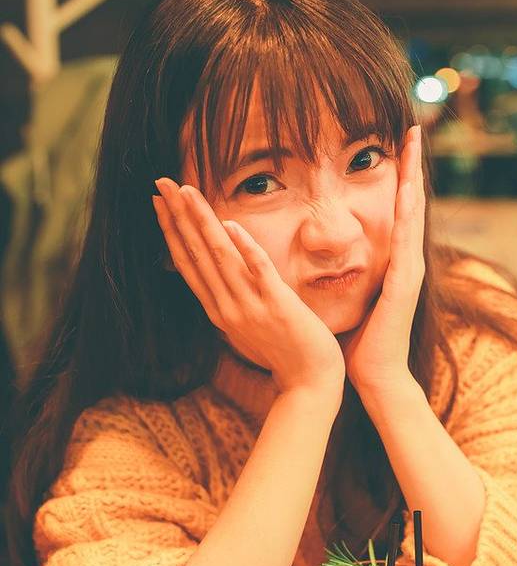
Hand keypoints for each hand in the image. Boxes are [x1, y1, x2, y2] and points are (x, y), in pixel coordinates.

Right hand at [152, 180, 344, 396]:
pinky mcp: (277, 306)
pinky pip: (259, 272)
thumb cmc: (281, 351)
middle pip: (196, 255)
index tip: (158, 201)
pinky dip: (245, 248)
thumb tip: (218, 270)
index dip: (171, 231)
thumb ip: (230, 297)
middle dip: (178, 216)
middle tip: (161, 183)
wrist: (309, 381)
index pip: (187, 264)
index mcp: (217, 310)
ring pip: (220, 258)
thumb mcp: (246, 324)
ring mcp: (250, 307)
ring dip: (202, 223)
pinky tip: (231, 224)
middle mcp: (227, 308)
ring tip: (187, 193)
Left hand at [338, 124, 425, 395]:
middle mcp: (404, 261)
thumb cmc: (358, 343)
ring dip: (414, 177)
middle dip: (411, 165)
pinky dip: (407, 213)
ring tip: (415, 143)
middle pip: (410, 203)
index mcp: (390, 263)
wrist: (374, 378)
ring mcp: (408, 271)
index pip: (395, 210)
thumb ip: (340, 275)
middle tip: (412, 127)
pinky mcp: (404, 285)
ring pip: (413, 214)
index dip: (396, 177)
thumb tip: (316, 258)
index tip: (391, 144)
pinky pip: (405, 241)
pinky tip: (407, 189)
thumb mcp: (348, 298)